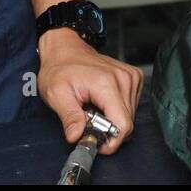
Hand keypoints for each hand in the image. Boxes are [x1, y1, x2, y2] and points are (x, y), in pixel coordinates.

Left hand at [37, 28, 142, 154]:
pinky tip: (103, 101)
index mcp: (106, 83)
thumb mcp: (56, 94)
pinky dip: (117, 109)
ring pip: (130, 116)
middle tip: (88, 120)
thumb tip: (76, 136)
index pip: (123, 125)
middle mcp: (123, 78)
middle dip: (108, 129)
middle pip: (127, 122)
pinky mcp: (133, 77)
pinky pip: (132, 105)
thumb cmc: (59, 68)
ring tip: (94, 108)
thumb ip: (69, 117)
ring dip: (112, 119)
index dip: (111, 141)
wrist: (65, 48)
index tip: (97, 142)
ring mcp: (130, 76)